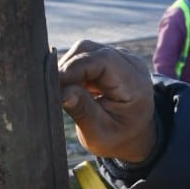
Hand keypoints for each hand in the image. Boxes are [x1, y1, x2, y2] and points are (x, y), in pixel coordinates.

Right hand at [59, 40, 155, 162]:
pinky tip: (70, 88)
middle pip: (90, 50)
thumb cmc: (116, 138)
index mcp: (135, 86)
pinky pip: (85, 55)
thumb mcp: (99, 134)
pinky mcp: (110, 58)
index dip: (75, 67)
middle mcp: (131, 65)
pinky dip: (73, 69)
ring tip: (64, 92)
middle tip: (54, 90)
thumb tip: (62, 91)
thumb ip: (83, 111)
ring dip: (69, 68)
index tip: (54, 82)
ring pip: (84, 49)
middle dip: (68, 67)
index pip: (103, 61)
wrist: (133, 137)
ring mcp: (121, 58)